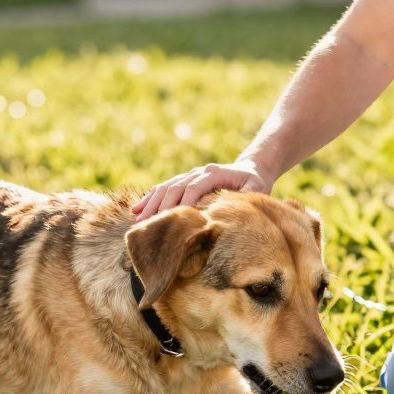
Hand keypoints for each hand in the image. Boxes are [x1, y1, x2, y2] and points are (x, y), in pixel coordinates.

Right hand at [133, 158, 273, 220]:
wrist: (250, 168)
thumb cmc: (255, 182)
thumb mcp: (257, 188)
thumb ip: (247, 196)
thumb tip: (233, 208)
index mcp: (214, 173)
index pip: (194, 187)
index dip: (183, 203)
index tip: (174, 220)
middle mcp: (198, 172)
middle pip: (175, 187)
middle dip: (161, 207)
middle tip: (148, 225)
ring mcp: (189, 175)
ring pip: (165, 188)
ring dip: (151, 204)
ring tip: (138, 221)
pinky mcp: (184, 181)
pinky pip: (164, 189)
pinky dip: (150, 199)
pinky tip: (136, 210)